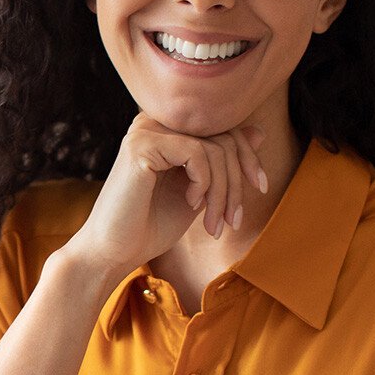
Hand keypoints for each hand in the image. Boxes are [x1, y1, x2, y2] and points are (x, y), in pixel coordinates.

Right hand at [58, 112, 265, 275]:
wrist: (114, 252)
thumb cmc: (151, 226)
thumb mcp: (199, 191)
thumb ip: (221, 162)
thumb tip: (258, 131)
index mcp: (166, 130)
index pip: (223, 127)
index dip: (248, 157)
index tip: (260, 187)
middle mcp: (154, 122)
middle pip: (223, 137)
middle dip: (236, 183)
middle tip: (233, 220)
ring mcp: (146, 130)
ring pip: (214, 148)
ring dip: (223, 192)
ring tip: (213, 224)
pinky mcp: (142, 145)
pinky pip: (197, 154)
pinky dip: (205, 184)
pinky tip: (191, 203)